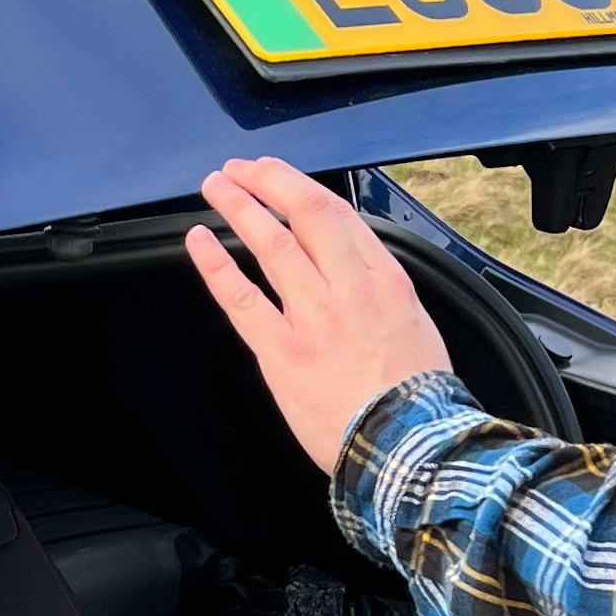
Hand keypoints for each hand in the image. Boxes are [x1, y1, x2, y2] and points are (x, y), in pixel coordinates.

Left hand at [186, 157, 453, 472]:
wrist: (406, 447)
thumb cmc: (414, 397)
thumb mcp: (416, 324)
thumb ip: (379, 292)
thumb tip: (353, 272)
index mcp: (385, 281)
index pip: (338, 214)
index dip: (300, 188)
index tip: (279, 177)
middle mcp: (349, 288)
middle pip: (303, 214)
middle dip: (267, 181)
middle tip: (242, 168)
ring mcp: (312, 317)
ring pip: (270, 243)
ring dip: (240, 206)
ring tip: (217, 185)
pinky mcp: (282, 352)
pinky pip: (241, 297)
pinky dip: (216, 264)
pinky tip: (199, 240)